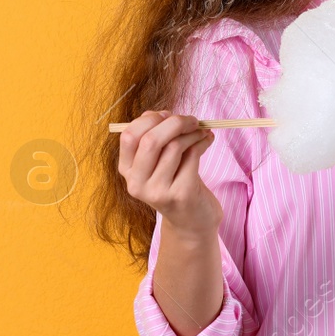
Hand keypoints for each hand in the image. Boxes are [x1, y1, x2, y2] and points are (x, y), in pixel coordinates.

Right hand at [117, 109, 221, 239]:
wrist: (191, 221)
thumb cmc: (175, 182)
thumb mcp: (158, 161)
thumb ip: (153, 138)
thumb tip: (159, 114)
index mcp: (127, 170)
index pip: (129, 136)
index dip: (150, 119)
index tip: (168, 114)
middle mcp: (137, 184)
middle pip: (151, 140)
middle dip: (175, 122)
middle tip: (192, 120)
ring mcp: (158, 192)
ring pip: (174, 146)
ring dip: (193, 133)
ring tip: (202, 131)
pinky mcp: (181, 195)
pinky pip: (192, 156)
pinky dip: (202, 142)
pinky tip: (207, 140)